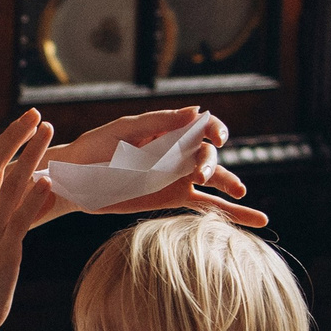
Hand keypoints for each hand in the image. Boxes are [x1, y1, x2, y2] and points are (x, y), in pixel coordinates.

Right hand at [0, 110, 55, 330]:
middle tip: (37, 114)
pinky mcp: (5, 250)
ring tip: (47, 133)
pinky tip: (48, 182)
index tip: (27, 120)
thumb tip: (41, 188)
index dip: (7, 139)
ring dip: (30, 156)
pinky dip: (33, 198)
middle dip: (15, 136)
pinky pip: (19, 219)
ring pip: (10, 184)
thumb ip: (12, 213)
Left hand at [43, 107, 265, 226]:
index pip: (202, 127)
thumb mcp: (123, 131)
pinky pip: (206, 205)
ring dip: (231, 184)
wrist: (75, 179)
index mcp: (168, 130)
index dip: (215, 130)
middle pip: (208, 155)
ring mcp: (177, 177)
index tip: (217, 138)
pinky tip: (255, 220)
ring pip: (215, 180)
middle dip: (212, 164)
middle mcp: (178, 152)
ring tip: (243, 195)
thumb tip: (195, 110)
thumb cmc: (95, 147)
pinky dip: (230, 213)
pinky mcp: (173, 198)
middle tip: (200, 176)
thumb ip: (158, 122)